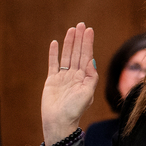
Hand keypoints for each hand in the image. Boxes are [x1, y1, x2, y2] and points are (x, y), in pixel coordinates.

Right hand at [41, 23, 98, 144]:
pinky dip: (54, 53)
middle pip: (77, 52)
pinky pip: (53, 64)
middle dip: (80, 38)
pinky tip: (56, 43)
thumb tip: (92, 61)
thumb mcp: (88, 93)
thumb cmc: (75, 109)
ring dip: (69, 42)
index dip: (88, 43)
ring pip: (66, 55)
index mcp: (85, 77)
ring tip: (71, 30)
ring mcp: (63, 76)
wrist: (59, 120)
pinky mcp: (52, 80)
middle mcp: (75, 74)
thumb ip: (91, 77)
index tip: (89, 30)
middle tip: (81, 24)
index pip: (87, 55)